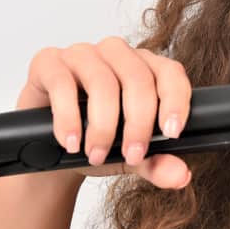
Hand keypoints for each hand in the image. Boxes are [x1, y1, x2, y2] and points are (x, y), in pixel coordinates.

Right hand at [16, 37, 192, 188]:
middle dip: (138, 123)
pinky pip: (62, 83)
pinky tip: (71, 142)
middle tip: (131, 155)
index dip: (175, 101)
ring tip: (96, 155)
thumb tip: (181, 175)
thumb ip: (156, 164)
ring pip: (103, 81)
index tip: (171, 133)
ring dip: (102, 125)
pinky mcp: (49, 62)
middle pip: (138, 79)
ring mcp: (82, 54)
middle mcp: (116, 54)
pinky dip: (68, 118)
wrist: (51, 149)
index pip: (171, 73)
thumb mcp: (129, 158)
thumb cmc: (96, 141)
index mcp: (145, 68)